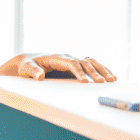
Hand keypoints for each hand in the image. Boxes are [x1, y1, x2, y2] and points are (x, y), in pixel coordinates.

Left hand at [0, 53, 116, 82]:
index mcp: (57, 58)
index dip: (79, 72)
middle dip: (94, 72)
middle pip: (84, 62)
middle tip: (103, 82)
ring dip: (102, 70)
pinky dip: (101, 70)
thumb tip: (40, 76)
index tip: (85, 82)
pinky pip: (91, 65)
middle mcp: (67, 57)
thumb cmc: (28, 66)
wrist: (30, 62)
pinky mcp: (75, 65)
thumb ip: (33, 72)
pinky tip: (110, 76)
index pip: (71, 63)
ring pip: (91, 62)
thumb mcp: (27, 69)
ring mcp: (72, 60)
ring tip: (112, 79)